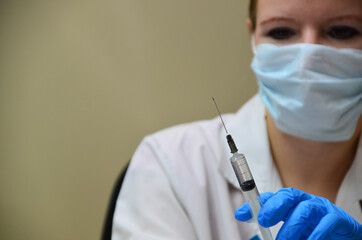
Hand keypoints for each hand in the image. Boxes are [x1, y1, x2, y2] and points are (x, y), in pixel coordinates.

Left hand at [235, 188, 361, 239]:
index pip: (270, 198)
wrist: (344, 238)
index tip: (240, 214)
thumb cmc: (315, 234)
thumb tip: (257, 234)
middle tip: (263, 221)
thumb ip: (277, 231)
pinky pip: (327, 221)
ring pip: (304, 209)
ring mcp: (322, 208)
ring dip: (292, 227)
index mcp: (291, 204)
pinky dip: (317, 233)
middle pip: (287, 196)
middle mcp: (304, 202)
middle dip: (273, 206)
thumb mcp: (293, 233)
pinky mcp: (338, 218)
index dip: (255, 205)